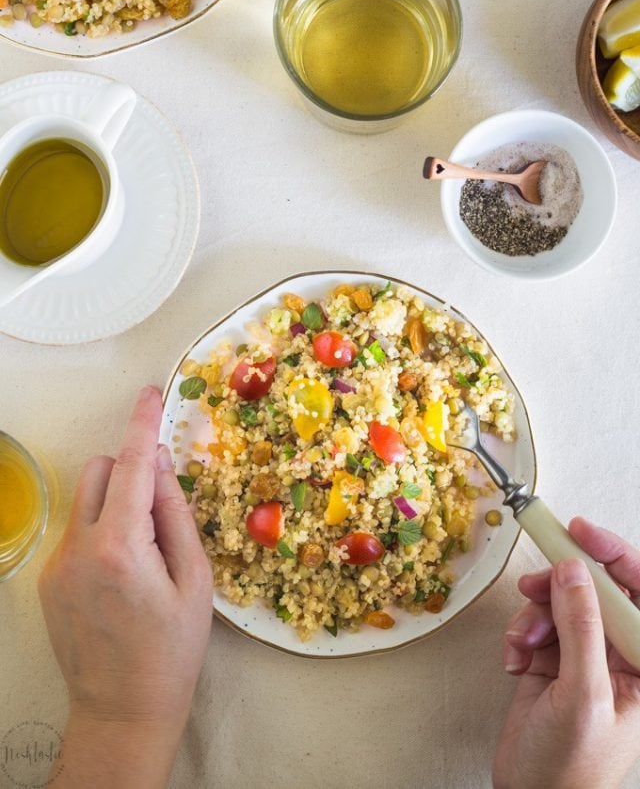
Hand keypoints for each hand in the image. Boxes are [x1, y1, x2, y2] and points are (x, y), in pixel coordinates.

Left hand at [39, 386, 212, 788]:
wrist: (122, 711)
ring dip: (115, 502)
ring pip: (85, 500)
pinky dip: (101, 532)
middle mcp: (79, 547)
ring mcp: (57, 564)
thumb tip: (161, 463)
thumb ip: (176, 514)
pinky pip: (77, 531)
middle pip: (99, 470)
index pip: (133, 466)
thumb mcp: (195, 581)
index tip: (149, 394)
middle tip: (160, 506)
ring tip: (143, 551)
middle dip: (130, 470)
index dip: (142, 424)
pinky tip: (122, 576)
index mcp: (121, 546)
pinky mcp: (48, 580)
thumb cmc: (172, 650)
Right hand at [493, 518, 639, 788]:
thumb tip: (574, 571)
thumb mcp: (581, 694)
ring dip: (534, 616)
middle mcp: (618, 654)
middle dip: (560, 586)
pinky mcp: (552, 660)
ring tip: (523, 642)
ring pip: (558, 603)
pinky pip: (535, 623)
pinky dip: (519, 635)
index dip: (613, 554)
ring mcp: (584, 656)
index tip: (580, 532)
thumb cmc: (571, 768)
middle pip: (593, 589)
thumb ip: (581, 628)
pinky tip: (516, 662)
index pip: (638, 590)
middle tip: (534, 587)